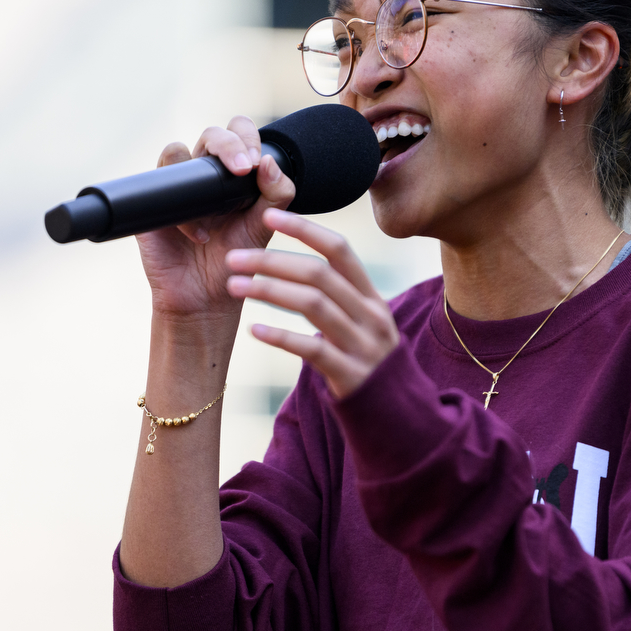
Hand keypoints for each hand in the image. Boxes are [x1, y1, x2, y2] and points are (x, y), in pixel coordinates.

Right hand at [136, 117, 296, 320]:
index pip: (238, 134)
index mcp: (232, 173)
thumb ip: (277, 194)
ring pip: (176, 151)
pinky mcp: (153, 206)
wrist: (207, 297)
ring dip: (201, 168)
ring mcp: (176, 187)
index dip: (247, 136)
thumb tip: (269, 162)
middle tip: (244, 167)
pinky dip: (183, 211)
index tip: (257, 162)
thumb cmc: (236, 258)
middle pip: (211, 134)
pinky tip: (200, 234)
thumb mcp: (265, 226)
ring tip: (220, 206)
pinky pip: (159, 187)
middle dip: (229, 144)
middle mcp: (203, 174)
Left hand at [226, 209, 398, 397]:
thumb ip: (337, 294)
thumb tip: (294, 263)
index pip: (339, 249)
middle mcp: (371, 315)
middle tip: (233, 257)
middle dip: (272, 260)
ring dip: (270, 290)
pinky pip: (313, 350)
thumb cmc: (366, 362)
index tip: (268, 215)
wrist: (396, 415)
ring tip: (234, 285)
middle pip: (319, 274)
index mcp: (371, 296)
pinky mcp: (352, 376)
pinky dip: (281, 337)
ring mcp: (364, 345)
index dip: (304, 229)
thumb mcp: (361, 322)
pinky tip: (255, 329)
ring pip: (314, 305)